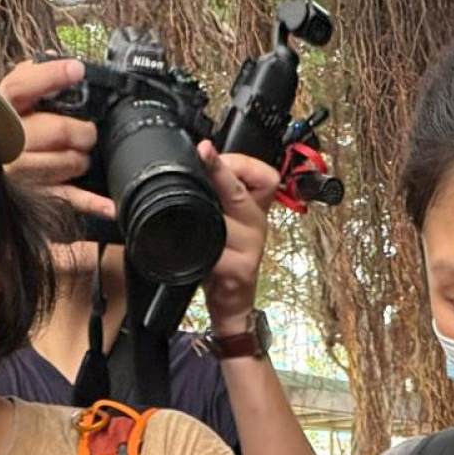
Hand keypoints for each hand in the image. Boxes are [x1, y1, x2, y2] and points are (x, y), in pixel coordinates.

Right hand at [0, 58, 116, 220]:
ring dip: (82, 158)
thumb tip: (56, 58)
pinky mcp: (38, 197)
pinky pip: (71, 199)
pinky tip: (109, 205)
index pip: (21, 87)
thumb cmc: (9, 129)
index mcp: (2, 110)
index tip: (77, 70)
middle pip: (58, 130)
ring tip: (76, 153)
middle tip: (86, 131)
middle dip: (82, 130)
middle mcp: (7, 143)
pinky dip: (93, 203)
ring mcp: (22, 173)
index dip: (51, 76)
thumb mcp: (12, 99)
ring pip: (69, 163)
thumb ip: (32, 77)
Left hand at [197, 142, 278, 335]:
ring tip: (189, 205)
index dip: (241, 162)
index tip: (210, 150)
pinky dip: (202, 246)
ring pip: (228, 220)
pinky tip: (190, 244)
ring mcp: (251, 247)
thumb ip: (216, 197)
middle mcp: (257, 224)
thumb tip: (189, 169)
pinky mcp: (241, 269)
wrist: (232, 304)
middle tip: (204, 153)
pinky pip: (219, 253)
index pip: (264, 177)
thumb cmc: (225, 262)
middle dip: (222, 170)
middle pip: (244, 191)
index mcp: (255, 209)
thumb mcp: (226, 225)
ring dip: (208, 211)